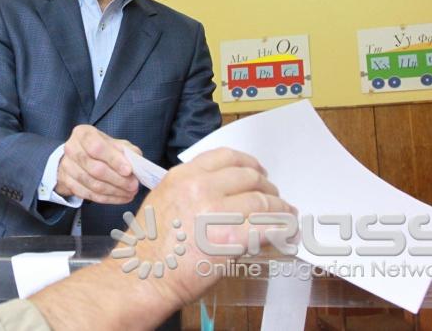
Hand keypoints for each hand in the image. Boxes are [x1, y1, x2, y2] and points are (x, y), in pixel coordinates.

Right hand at [54, 125, 140, 203]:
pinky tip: (120, 198)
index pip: (97, 147)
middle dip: (117, 179)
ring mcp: (67, 166)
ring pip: (92, 184)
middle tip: (133, 186)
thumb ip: (127, 151)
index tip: (129, 171)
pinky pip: (88, 195)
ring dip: (114, 191)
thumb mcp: (116, 144)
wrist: (80, 157)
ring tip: (130, 193)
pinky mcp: (68, 183)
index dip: (114, 160)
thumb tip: (136, 164)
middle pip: (95, 168)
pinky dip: (107, 198)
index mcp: (83, 133)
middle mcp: (71, 148)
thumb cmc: (102, 149)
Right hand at [110, 148, 295, 310]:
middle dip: (267, 188)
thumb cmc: (150, 246)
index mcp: (184, 176)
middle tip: (274, 197)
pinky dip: (283, 228)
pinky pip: (268, 227)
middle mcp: (200, 188)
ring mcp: (216, 212)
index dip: (249, 163)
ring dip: (280, 208)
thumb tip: (226, 191)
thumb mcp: (164, 199)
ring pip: (263, 201)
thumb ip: (192, 188)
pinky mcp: (231, 239)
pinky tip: (287, 231)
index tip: (258, 172)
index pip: (226, 157)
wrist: (144, 275)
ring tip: (287, 215)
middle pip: (249, 177)